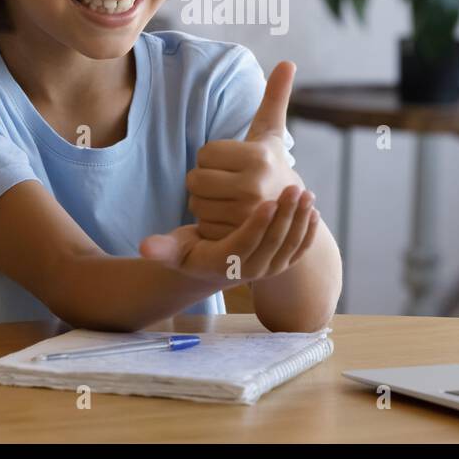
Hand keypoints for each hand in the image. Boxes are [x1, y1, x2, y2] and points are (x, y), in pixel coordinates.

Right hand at [140, 184, 318, 283]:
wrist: (215, 269)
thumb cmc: (193, 253)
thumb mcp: (177, 251)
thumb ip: (162, 249)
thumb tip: (144, 248)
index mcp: (226, 264)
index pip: (245, 245)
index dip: (257, 225)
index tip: (269, 201)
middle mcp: (250, 271)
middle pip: (272, 243)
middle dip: (286, 217)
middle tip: (297, 188)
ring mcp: (269, 269)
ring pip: (289, 245)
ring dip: (299, 220)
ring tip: (308, 194)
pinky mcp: (281, 264)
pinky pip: (299, 249)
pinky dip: (308, 232)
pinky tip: (314, 210)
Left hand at [187, 60, 303, 240]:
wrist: (290, 217)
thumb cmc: (272, 167)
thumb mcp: (271, 134)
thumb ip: (275, 97)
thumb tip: (288, 61)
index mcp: (258, 157)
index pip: (205, 153)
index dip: (213, 158)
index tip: (233, 164)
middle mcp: (254, 186)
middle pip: (195, 179)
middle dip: (205, 180)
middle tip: (227, 184)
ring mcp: (246, 216)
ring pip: (195, 202)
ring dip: (205, 202)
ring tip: (229, 201)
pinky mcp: (237, 238)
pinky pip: (201, 225)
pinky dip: (208, 223)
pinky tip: (227, 220)